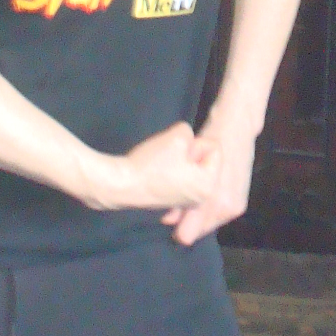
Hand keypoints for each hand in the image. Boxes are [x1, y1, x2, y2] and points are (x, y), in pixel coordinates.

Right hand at [86, 122, 220, 211]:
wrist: (120, 185)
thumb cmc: (151, 163)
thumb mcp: (178, 135)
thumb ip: (191, 132)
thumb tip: (188, 143)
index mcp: (208, 186)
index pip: (215, 149)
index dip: (196, 142)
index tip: (177, 150)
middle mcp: (201, 199)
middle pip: (205, 160)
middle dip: (190, 152)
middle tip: (171, 156)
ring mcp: (186, 203)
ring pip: (192, 168)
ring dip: (180, 161)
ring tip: (163, 164)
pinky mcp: (171, 202)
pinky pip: (181, 177)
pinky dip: (172, 171)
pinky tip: (157, 172)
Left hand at [162, 111, 257, 246]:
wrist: (238, 127)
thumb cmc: (209, 140)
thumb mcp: (186, 163)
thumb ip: (177, 196)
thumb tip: (168, 220)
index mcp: (210, 199)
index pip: (187, 234)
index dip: (176, 225)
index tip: (170, 213)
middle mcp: (225, 208)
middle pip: (197, 232)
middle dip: (187, 220)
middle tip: (181, 202)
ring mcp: (235, 208)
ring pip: (207, 226)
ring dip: (199, 215)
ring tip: (194, 194)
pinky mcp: (240, 205)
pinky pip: (217, 218)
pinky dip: (209, 210)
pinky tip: (205, 194)